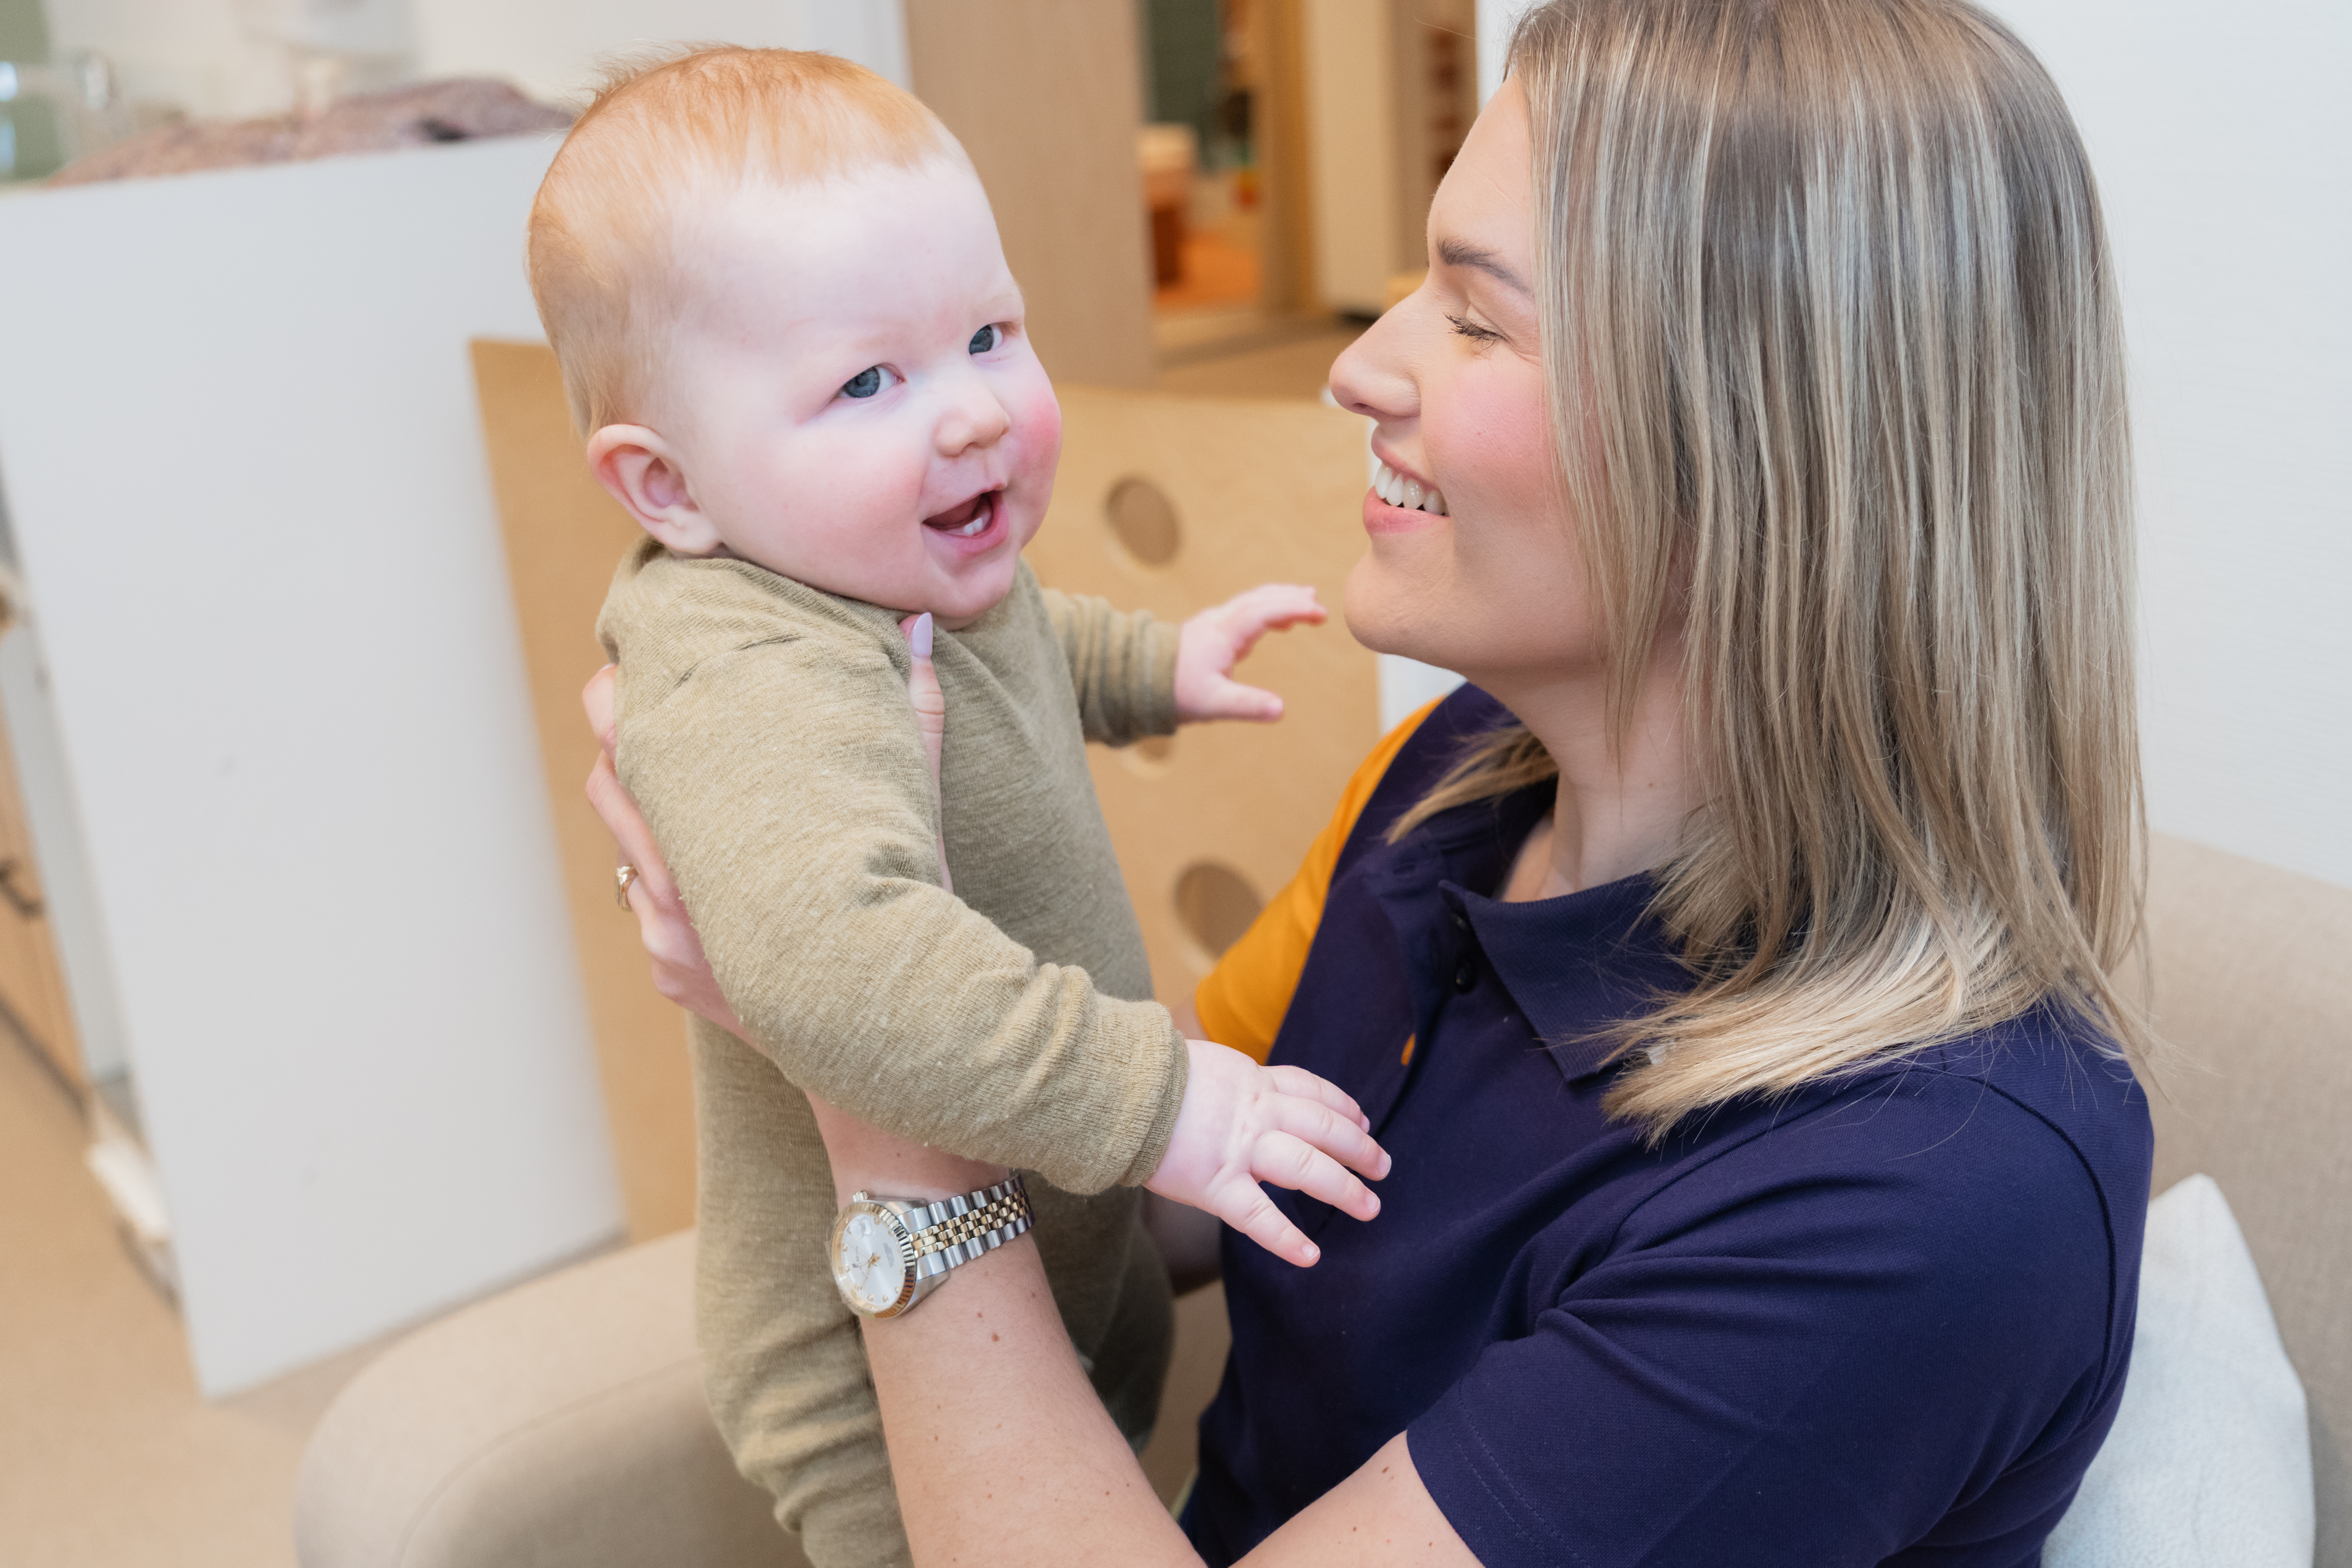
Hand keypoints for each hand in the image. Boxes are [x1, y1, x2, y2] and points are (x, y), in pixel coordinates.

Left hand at [582, 613, 951, 1034]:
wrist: (886, 1040)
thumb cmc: (906, 916)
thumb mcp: (912, 818)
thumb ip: (913, 719)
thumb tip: (919, 629)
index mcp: (721, 836)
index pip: (631, 747)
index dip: (620, 700)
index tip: (625, 665)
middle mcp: (675, 888)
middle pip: (609, 789)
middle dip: (616, 741)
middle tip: (624, 695)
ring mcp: (665, 937)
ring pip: (624, 850)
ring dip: (640, 814)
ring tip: (662, 774)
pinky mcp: (667, 974)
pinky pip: (647, 911)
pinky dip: (668, 883)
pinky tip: (702, 863)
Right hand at [1146, 1039, 1390, 1267]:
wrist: (1116, 1088)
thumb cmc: (1146, 1077)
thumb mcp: (1201, 1064)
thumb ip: (1227, 1083)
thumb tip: (1232, 1091)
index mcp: (1252, 1081)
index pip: (1310, 1090)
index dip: (1341, 1105)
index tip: (1361, 1119)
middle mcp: (1256, 1112)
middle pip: (1323, 1128)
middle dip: (1358, 1148)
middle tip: (1382, 1167)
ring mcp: (1240, 1149)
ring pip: (1307, 1167)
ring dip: (1344, 1188)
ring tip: (1370, 1207)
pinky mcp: (1215, 1183)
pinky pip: (1259, 1216)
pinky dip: (1286, 1238)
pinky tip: (1310, 1256)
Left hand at [1173, 583, 1325, 722]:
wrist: (1139, 681)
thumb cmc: (1176, 692)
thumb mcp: (1213, 704)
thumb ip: (1248, 706)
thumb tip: (1281, 709)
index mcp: (1224, 634)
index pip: (1265, 612)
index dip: (1294, 609)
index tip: (1320, 613)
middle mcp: (1220, 622)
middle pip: (1261, 599)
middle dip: (1291, 598)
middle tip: (1318, 604)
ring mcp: (1216, 624)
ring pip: (1253, 602)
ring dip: (1280, 600)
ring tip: (1307, 600)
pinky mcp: (1212, 632)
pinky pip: (1246, 613)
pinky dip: (1268, 612)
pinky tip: (1280, 624)